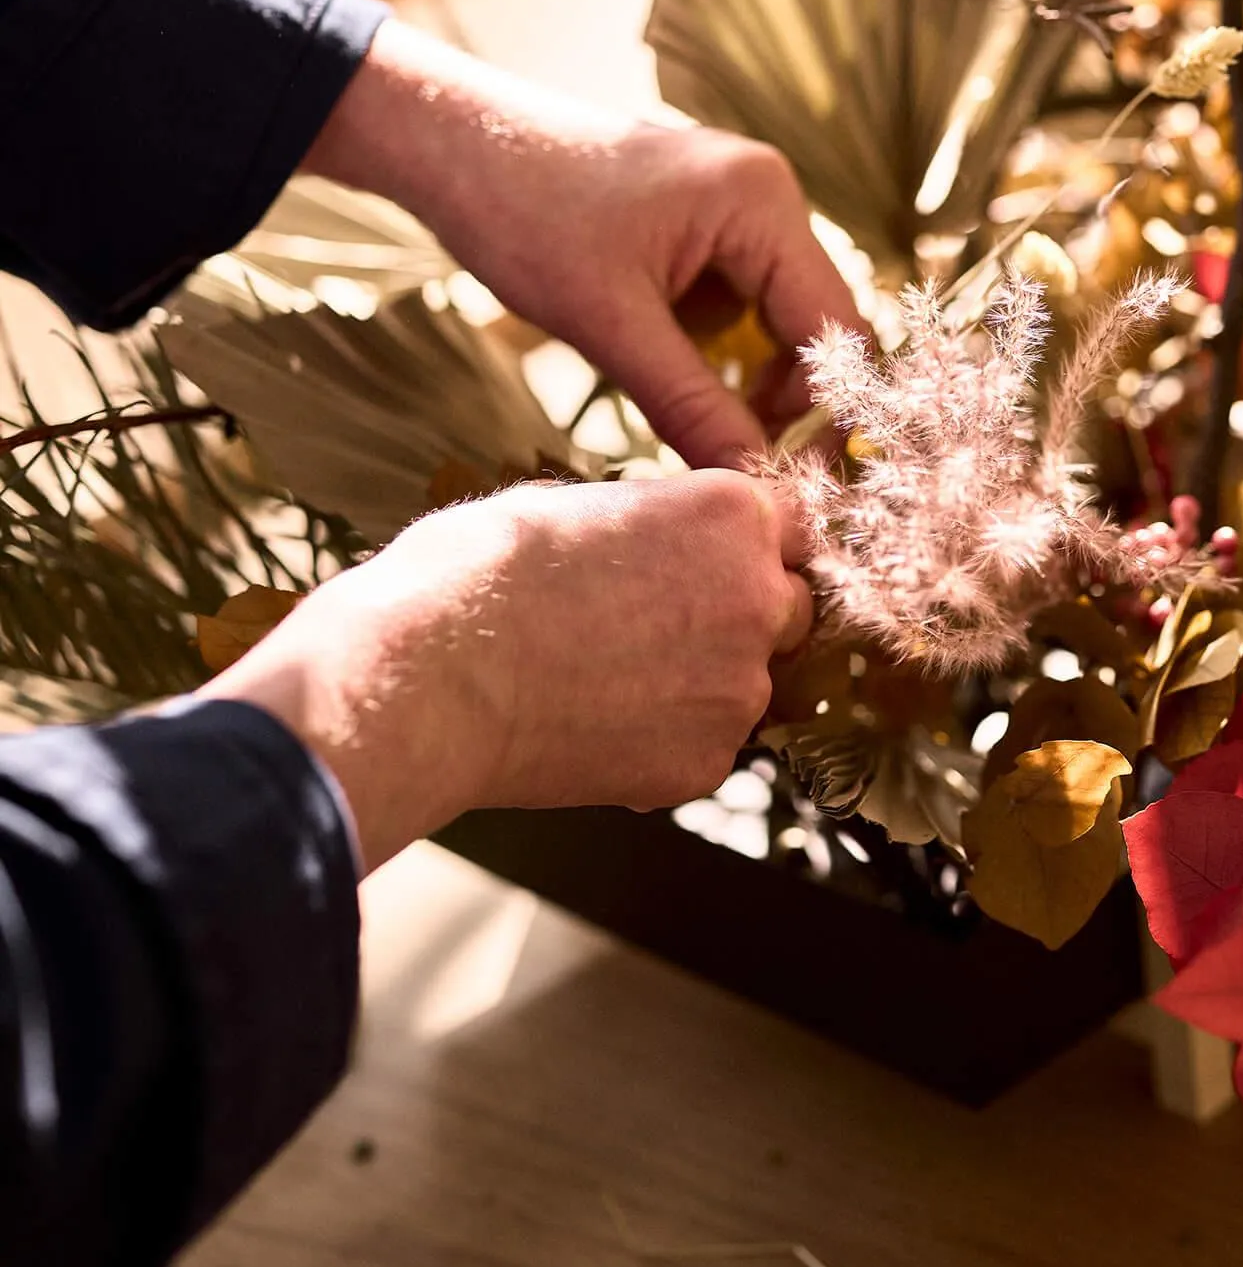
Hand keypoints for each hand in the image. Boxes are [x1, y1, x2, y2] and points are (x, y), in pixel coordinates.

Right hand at [195, 473, 810, 869]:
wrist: (427, 680)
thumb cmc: (479, 574)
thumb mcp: (572, 502)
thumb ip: (649, 523)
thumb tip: (656, 541)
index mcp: (732, 515)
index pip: (791, 528)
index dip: (749, 547)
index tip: (714, 563)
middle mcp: (758, 600)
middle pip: (786, 609)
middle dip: (740, 615)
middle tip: (659, 622)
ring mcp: (738, 690)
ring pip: (747, 684)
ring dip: (703, 681)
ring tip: (609, 678)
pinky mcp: (705, 763)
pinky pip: (707, 746)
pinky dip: (667, 740)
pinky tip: (596, 725)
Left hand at [304, 18, 862, 468]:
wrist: (451, 143)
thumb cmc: (522, 214)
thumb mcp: (609, 324)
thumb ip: (691, 404)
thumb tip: (753, 482)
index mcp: (762, 202)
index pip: (834, 326)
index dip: (826, 410)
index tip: (796, 480)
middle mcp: (768, 193)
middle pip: (814, 323)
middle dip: (787, 399)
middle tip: (745, 467)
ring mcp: (739, 203)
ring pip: (777, 317)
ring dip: (751, 379)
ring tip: (704, 429)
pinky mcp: (705, 220)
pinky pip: (740, 299)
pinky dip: (720, 350)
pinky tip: (678, 380)